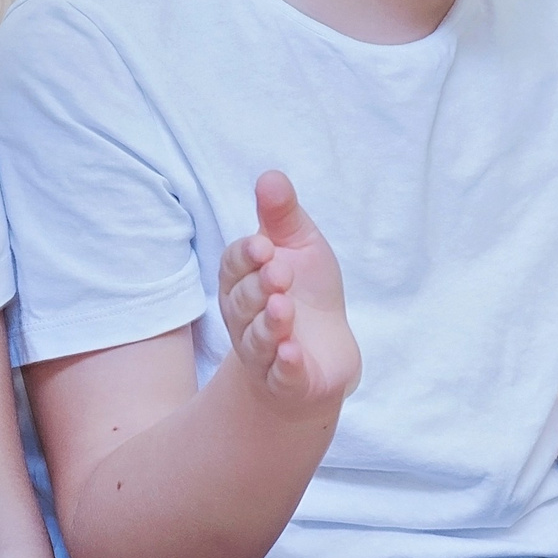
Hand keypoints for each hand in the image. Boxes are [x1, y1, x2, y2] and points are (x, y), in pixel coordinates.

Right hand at [217, 172, 360, 413]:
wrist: (323, 354)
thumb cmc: (305, 293)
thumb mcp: (299, 247)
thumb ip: (282, 215)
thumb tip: (270, 176)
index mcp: (243, 282)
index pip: (234, 267)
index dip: (245, 257)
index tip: (263, 246)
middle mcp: (246, 319)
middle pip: (242, 303)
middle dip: (258, 288)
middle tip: (280, 273)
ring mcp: (265, 353)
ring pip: (257, 340)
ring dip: (269, 324)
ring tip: (283, 308)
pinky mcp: (288, 381)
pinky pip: (280, 375)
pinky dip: (285, 365)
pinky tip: (292, 352)